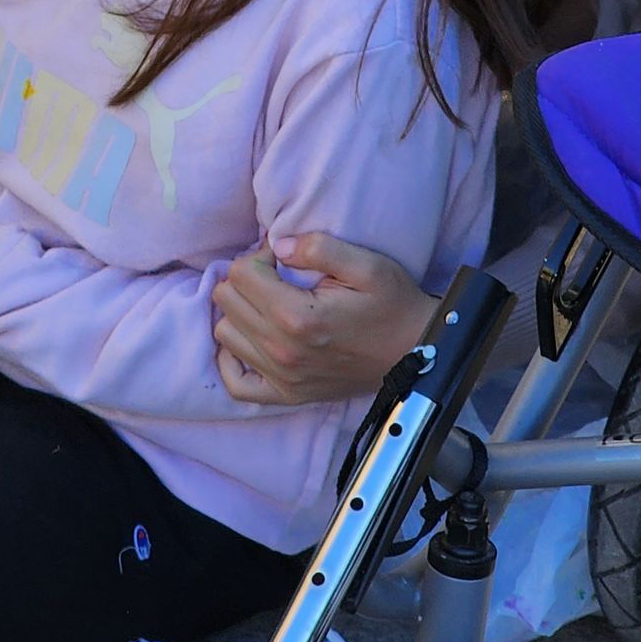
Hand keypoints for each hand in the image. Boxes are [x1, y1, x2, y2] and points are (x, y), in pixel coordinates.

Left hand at [211, 235, 432, 406]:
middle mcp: (283, 352)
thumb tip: (278, 246)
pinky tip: (252, 339)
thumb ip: (319, 247)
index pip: (240, 274)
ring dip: (239, 312)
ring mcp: (283, 378)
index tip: (282, 258)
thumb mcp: (367, 265)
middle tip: (275, 276)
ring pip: (224, 334)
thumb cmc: (393, 305)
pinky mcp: (288, 395)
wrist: (417, 353)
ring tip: (268, 303)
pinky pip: (235, 382)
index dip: (258, 256)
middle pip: (226, 300)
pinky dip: (234, 359)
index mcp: (297, 317)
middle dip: (245, 279)